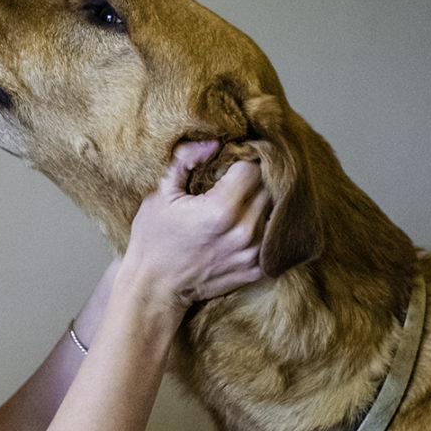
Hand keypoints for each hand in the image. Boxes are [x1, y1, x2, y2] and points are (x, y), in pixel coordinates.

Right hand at [121, 140, 270, 315]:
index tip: (228, 162)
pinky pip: (275, 236)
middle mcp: (245, 232)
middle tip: (234, 178)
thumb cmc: (153, 239)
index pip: (253, 168)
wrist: (156, 288)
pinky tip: (245, 222)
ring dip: (264, 201)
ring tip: (241, 200)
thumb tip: (211, 142)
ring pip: (278, 210)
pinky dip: (265, 225)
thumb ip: (185, 161)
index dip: (241, 159)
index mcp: (221, 209)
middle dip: (255, 178)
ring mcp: (255, 253)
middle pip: (270, 187)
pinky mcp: (260, 269)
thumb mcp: (159, 194)